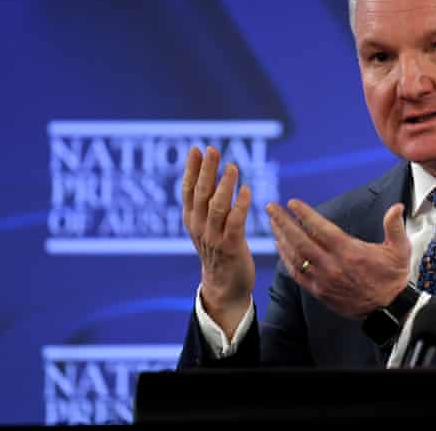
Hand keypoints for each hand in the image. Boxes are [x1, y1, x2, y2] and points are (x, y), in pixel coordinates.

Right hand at [182, 146, 255, 337]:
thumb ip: (208, 202)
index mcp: (191, 220)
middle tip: (213, 150)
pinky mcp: (231, 247)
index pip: (188, 190)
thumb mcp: (207, 225)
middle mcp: (199, 227)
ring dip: (225, 185)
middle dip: (206, 170)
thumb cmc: (219, 251)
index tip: (196, 149)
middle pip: (200, 193)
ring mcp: (213, 237)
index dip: (192, 169)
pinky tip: (247, 190)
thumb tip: (208, 173)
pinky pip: (235, 222)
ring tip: (233, 167)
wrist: (225, 287)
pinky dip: (240, 205)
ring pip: (217, 206)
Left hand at [266, 199, 410, 319]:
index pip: (321, 229)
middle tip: (271, 208)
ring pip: (295, 257)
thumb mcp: (400, 249)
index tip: (292, 202)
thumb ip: (395, 226)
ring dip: (281, 238)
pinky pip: (297, 274)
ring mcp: (324, 280)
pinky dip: (286, 259)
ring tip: (272, 223)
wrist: (389, 309)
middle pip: (300, 241)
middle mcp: (333, 265)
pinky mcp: (320, 291)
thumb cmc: (394, 277)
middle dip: (283, 222)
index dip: (305, 214)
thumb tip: (397, 207)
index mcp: (350, 252)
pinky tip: (281, 247)